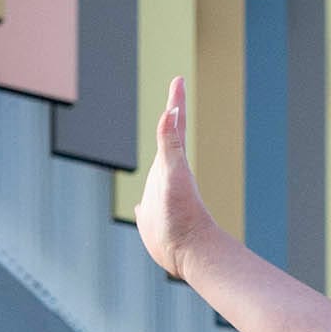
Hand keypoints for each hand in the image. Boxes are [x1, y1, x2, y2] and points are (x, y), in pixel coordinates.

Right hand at [135, 75, 215, 279]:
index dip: (175, 101)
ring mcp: (160, 197)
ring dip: (159, 157)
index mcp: (171, 163)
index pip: (174, 125)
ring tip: (158, 154)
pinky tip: (142, 205)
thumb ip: (171, 144)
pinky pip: (146, 204)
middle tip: (173, 101)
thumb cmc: (183, 215)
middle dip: (169, 123)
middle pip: (167, 144)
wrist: (189, 253)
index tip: (178, 78)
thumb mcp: (173, 175)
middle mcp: (166, 177)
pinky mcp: (153, 218)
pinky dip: (143, 200)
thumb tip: (171, 111)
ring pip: (157, 171)